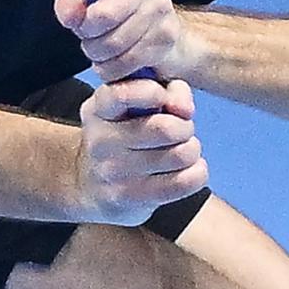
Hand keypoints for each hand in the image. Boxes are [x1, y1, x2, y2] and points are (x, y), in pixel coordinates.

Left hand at [54, 0, 189, 83]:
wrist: (162, 35)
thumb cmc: (119, 15)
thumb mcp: (88, 4)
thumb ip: (70, 5)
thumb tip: (72, 13)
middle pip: (103, 15)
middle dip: (87, 32)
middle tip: (88, 35)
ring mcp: (161, 9)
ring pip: (113, 43)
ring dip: (98, 54)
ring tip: (101, 49)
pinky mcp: (166, 37)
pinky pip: (125, 61)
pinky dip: (112, 69)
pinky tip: (113, 62)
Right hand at [75, 78, 207, 225]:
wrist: (91, 184)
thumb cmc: (126, 133)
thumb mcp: (138, 101)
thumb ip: (169, 90)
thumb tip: (186, 110)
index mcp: (99, 108)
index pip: (125, 95)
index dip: (157, 93)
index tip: (164, 100)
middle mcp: (101, 140)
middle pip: (165, 129)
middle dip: (185, 127)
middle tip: (181, 131)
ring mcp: (113, 172)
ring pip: (180, 155)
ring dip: (192, 151)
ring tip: (182, 151)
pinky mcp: (130, 198)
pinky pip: (184, 183)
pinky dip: (197, 173)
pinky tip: (187, 170)